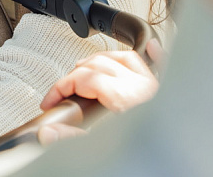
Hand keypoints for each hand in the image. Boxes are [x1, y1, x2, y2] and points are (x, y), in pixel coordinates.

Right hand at [36, 46, 161, 144]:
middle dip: (75, 77)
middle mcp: (140, 88)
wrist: (166, 170)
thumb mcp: (94, 148)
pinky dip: (154, 54)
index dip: (59, 88)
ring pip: (123, 58)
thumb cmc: (132, 154)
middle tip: (64, 93)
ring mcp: (152, 87)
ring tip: (86, 72)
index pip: (82, 79)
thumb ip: (69, 136)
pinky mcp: (163, 91)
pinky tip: (151, 48)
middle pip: (98, 65)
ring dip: (101, 62)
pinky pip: (160, 64)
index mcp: (123, 99)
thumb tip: (46, 132)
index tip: (51, 100)